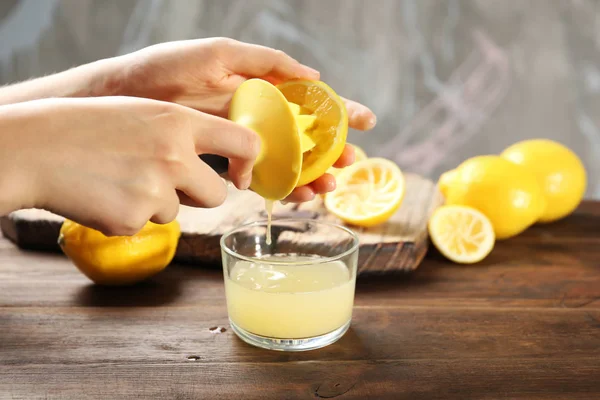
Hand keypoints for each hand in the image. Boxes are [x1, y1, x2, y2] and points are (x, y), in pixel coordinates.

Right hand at [0, 97, 258, 235]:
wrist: (36, 149)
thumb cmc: (88, 127)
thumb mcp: (143, 113)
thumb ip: (183, 134)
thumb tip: (215, 163)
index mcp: (179, 122)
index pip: (244, 142)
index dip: (249, 161)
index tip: (242, 173)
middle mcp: (174, 156)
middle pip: (217, 195)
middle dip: (198, 195)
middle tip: (167, 181)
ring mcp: (154, 190)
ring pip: (177, 211)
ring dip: (156, 202)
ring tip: (119, 178)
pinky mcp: (133, 220)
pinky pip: (146, 224)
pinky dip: (128, 215)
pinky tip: (104, 194)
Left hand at [117, 38, 375, 200]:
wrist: (124, 99)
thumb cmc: (166, 67)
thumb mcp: (219, 53)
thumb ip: (266, 61)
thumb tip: (314, 75)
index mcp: (260, 87)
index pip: (309, 100)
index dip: (338, 111)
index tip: (365, 122)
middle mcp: (256, 115)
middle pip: (304, 137)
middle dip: (330, 152)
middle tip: (349, 167)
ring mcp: (241, 139)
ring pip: (286, 161)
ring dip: (310, 176)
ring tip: (327, 189)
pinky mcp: (223, 160)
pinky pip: (257, 175)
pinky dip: (277, 186)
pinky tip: (293, 196)